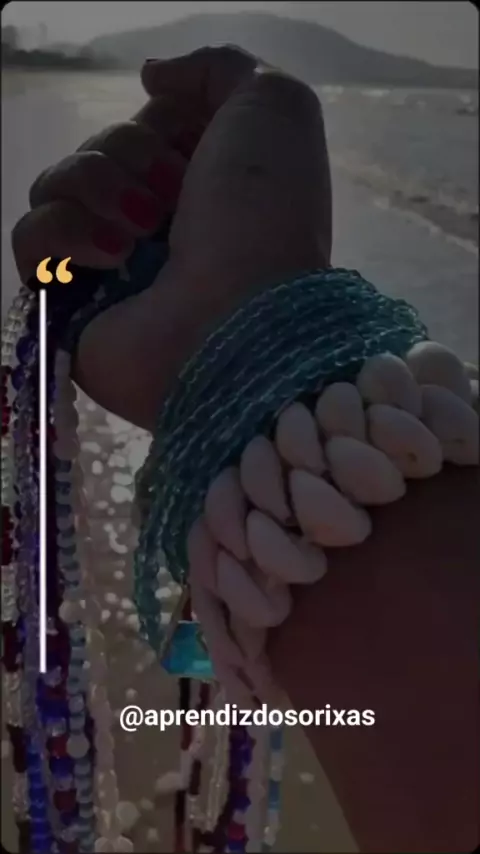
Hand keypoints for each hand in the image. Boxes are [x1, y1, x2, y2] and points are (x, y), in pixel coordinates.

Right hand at [12, 47, 330, 429]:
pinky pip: (31, 237)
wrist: (237, 319)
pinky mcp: (68, 301)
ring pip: (56, 183)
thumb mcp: (274, 109)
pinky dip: (64, 234)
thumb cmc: (263, 216)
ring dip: (95, 188)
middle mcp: (155, 224)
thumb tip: (151, 78)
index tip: (191, 143)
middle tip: (171, 196)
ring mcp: (108, 264)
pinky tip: (110, 258)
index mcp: (202, 186)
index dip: (162, 123)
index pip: (147, 126)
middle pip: (99, 149)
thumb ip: (220, 68)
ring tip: (139, 232)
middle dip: (130, 155)